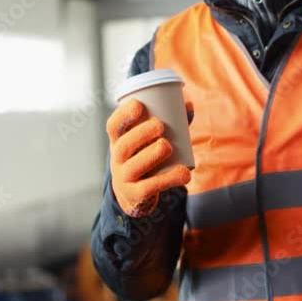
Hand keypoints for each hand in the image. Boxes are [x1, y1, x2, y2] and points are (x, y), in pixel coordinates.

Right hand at [106, 98, 193, 217]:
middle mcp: (117, 160)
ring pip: (133, 167)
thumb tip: (188, 105)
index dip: (123, 115)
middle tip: (160, 125)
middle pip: (123, 146)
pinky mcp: (136, 196)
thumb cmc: (146, 157)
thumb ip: (170, 123)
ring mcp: (124, 179)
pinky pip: (149, 188)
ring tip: (167, 146)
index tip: (139, 105)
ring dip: (151, 155)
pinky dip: (168, 179)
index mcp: (119, 142)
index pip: (113, 126)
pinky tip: (184, 173)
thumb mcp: (148, 142)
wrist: (135, 196)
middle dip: (141, 134)